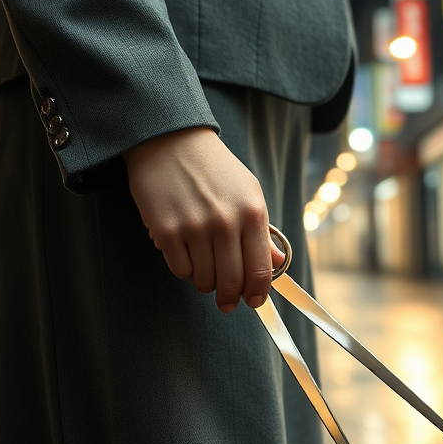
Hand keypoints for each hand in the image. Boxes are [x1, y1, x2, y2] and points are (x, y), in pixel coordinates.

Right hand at [124, 127, 284, 312]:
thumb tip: (276, 264)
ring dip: (205, 282)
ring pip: (204, 280)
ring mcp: (195, 227)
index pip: (260, 270)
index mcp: (252, 212)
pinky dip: (184, 269)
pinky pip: (180, 270)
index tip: (254, 301)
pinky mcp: (166, 231)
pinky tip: (185, 253)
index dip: (258, 293)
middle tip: (227, 302)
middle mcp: (226, 222)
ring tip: (204, 268)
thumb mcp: (248, 192)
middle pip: (232, 282)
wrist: (170, 141)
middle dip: (230, 298)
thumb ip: (262, 231)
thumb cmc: (214, 168)